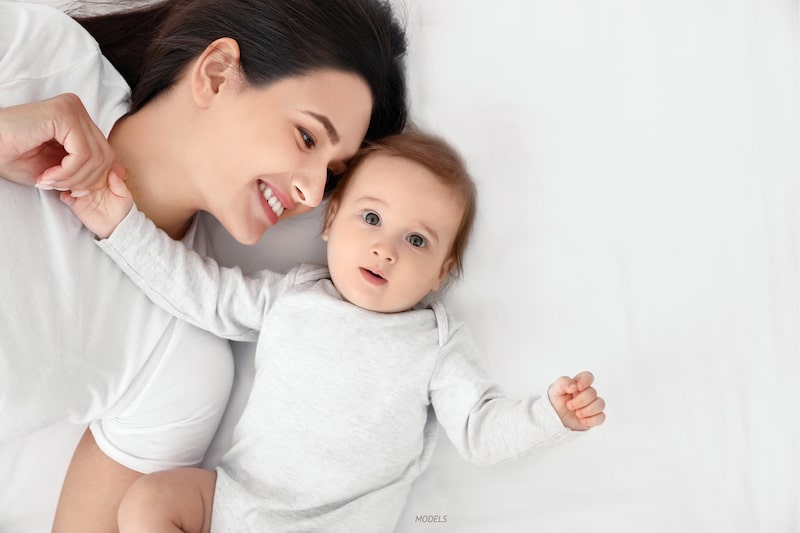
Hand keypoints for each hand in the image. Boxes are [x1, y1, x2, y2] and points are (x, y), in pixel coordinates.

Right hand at [0, 93, 114, 194]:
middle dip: (85, 181)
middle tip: (58, 188)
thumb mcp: (60, 167)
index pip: (106, 154)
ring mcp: (71, 108)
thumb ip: (87, 167)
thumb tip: (122, 173)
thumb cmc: (14, 156)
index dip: (93, 179)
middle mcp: (77, 109)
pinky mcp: (63, 113)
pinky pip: (82, 153)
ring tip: (48, 181)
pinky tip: (46, 175)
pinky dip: (67, 172)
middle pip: (106, 156)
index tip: (71, 191)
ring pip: (96, 157)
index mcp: (78, 119)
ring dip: (72, 179)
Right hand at [60, 167, 132, 238]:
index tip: (83, 162)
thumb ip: (118, 184)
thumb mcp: (124, 195)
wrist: (116, 226)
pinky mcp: (75, 204)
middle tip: (70, 171)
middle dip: (72, 171)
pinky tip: (66, 195)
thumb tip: (112, 170)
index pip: (91, 167)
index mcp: (100, 179)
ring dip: (65, 181)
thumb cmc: (122, 209)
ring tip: (65, 181)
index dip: (87, 164)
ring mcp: (81, 194)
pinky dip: (63, 195)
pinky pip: (66, 198)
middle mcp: (89, 184)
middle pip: (77, 174)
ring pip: (69, 184)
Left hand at [548, 371, 605, 430]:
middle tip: (569, 406)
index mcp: (578, 384)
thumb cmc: (557, 402)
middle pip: (593, 393)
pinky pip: (601, 417)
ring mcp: (592, 405)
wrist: (556, 418)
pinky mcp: (595, 417)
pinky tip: (582, 421)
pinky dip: (592, 420)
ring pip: (600, 404)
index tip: (578, 387)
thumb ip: (563, 383)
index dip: (586, 381)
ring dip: (588, 410)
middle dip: (581, 400)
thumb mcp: (554, 390)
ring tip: (577, 414)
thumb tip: (574, 385)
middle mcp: (587, 393)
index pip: (588, 377)